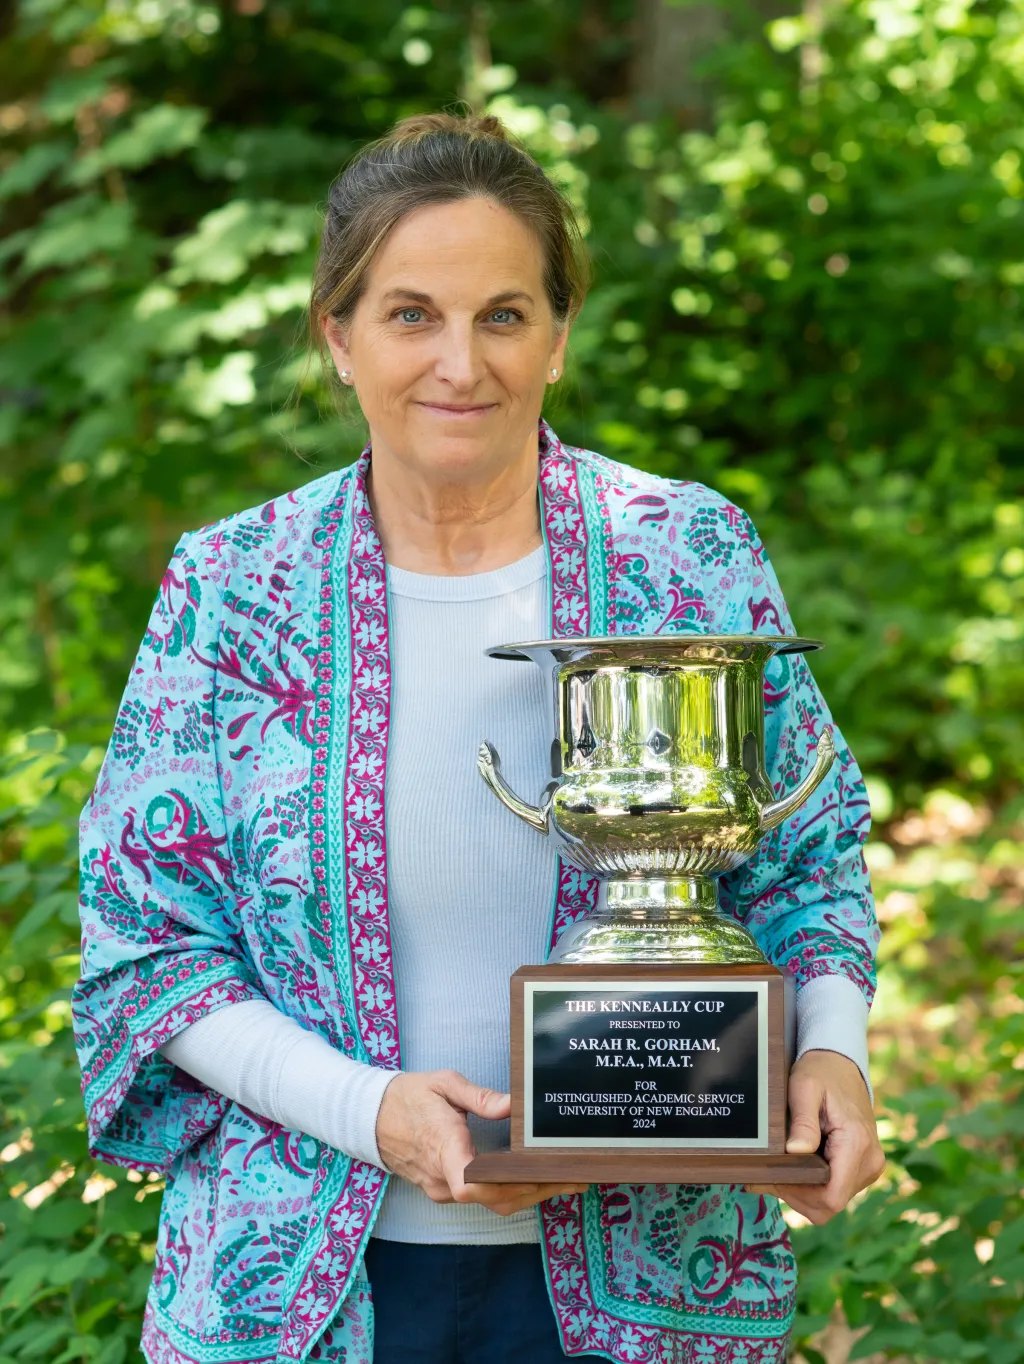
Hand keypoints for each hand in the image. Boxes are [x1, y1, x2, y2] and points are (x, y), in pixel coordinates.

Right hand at [375, 1069, 588, 1216]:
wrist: (369, 1116)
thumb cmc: (408, 1095)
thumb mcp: (442, 1083)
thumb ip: (479, 1097)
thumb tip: (513, 1105)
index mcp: (442, 1148)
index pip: (470, 1185)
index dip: (503, 1187)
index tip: (538, 1176)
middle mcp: (441, 1178)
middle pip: (494, 1199)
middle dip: (538, 1191)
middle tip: (575, 1177)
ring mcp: (441, 1189)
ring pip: (491, 1204)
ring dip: (528, 1195)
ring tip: (565, 1181)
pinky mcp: (443, 1190)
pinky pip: (481, 1200)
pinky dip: (509, 1193)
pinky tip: (532, 1180)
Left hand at [746, 1049, 884, 1223]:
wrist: (841, 1065)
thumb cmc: (821, 1073)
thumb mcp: (805, 1087)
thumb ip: (803, 1121)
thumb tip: (796, 1151)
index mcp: (857, 1144)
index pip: (831, 1197)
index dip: (799, 1195)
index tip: (773, 1177)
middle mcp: (870, 1162)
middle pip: (828, 1204)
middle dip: (795, 1195)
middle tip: (766, 1174)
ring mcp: (869, 1167)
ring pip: (830, 1201)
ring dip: (802, 1191)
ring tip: (778, 1167)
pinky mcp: (863, 1167)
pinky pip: (835, 1189)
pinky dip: (812, 1185)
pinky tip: (794, 1165)